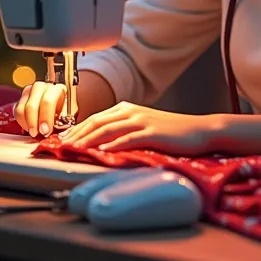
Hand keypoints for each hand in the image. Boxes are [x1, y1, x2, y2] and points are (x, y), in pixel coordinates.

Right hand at [14, 82, 65, 137]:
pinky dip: (22, 122)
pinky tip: (30, 127)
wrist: (58, 110)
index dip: (45, 118)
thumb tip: (59, 130)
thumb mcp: (69, 116)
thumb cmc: (65, 114)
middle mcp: (42, 87)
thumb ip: (64, 121)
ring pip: (22, 109)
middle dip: (34, 123)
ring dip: (27, 124)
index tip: (46, 131)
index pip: (48, 102)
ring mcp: (30, 91)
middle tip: (37, 134)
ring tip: (34, 132)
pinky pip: (17, 111)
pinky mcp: (21, 98)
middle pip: (32, 106)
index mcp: (57, 89)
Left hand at [57, 101, 217, 154]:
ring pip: (108, 129)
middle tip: (61, 146)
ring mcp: (142, 120)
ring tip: (75, 149)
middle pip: (97, 121)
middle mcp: (131, 111)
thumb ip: (123, 130)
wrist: (198, 130)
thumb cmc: (171, 132)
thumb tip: (100, 143)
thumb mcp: (143, 126)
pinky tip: (103, 152)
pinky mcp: (152, 132)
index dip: (77, 129)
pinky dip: (114, 145)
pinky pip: (129, 138)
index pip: (95, 118)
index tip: (62, 141)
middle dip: (77, 134)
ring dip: (89, 140)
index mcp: (127, 108)